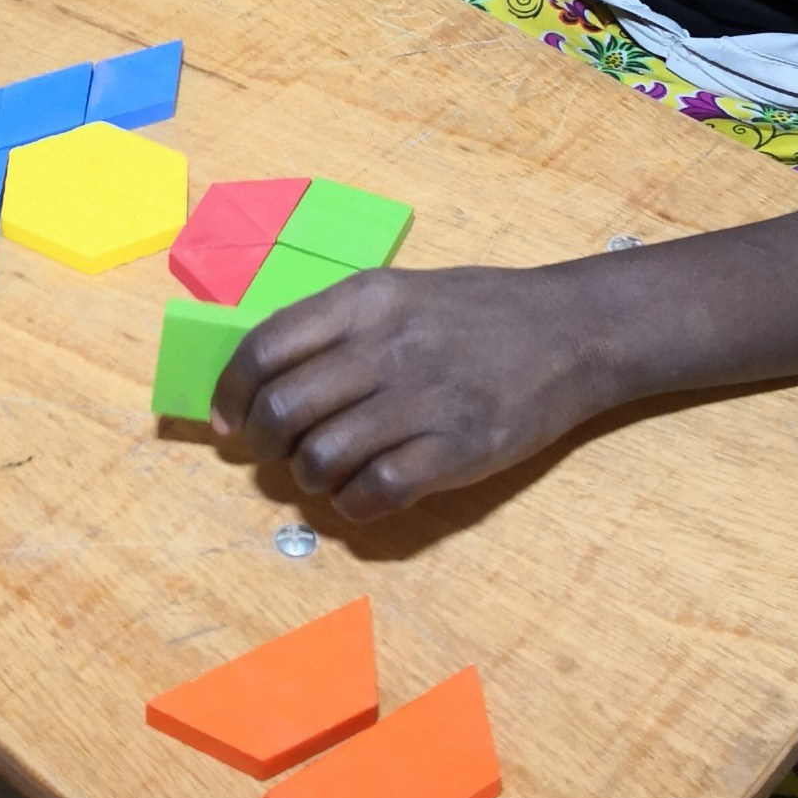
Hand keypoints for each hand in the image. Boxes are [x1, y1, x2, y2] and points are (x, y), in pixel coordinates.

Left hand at [210, 265, 611, 521]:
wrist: (570, 331)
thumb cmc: (476, 313)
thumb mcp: (399, 293)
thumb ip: (335, 327)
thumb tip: (263, 379)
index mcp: (364, 301)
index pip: (264, 348)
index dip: (232, 392)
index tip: (227, 422)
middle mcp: (385, 347)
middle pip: (283, 410)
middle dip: (263, 445)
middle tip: (275, 455)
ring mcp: (422, 401)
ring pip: (321, 458)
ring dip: (309, 479)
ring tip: (328, 474)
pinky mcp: (457, 450)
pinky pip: (374, 493)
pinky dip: (354, 505)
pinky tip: (364, 495)